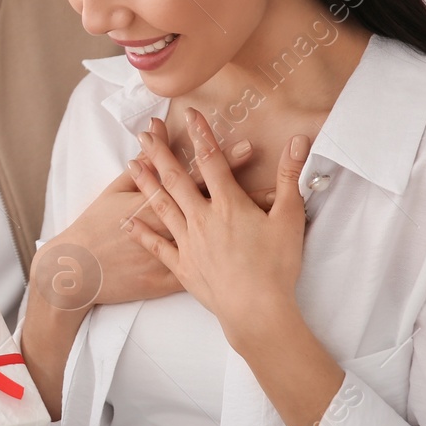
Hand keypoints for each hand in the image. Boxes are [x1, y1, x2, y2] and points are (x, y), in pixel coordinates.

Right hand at [36, 137, 263, 309]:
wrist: (82, 273)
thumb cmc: (97, 228)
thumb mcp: (114, 192)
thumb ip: (140, 164)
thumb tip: (154, 131)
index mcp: (158, 203)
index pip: (197, 176)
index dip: (223, 161)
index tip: (247, 146)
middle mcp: (174, 228)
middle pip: (214, 202)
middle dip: (244, 188)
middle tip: (275, 179)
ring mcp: (179, 255)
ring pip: (220, 235)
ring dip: (245, 219)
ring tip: (271, 205)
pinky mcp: (179, 278)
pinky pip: (214, 264)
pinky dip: (235, 256)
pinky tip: (256, 249)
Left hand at [128, 110, 309, 342]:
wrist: (256, 311)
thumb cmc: (276, 267)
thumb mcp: (289, 218)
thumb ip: (290, 177)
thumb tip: (299, 141)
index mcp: (228, 205)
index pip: (212, 161)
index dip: (201, 135)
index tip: (189, 114)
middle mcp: (202, 219)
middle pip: (176, 179)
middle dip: (160, 153)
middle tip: (145, 133)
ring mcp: (188, 242)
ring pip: (161, 206)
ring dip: (146, 182)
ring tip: (131, 163)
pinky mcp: (181, 266)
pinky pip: (156, 245)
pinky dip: (141, 232)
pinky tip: (127, 221)